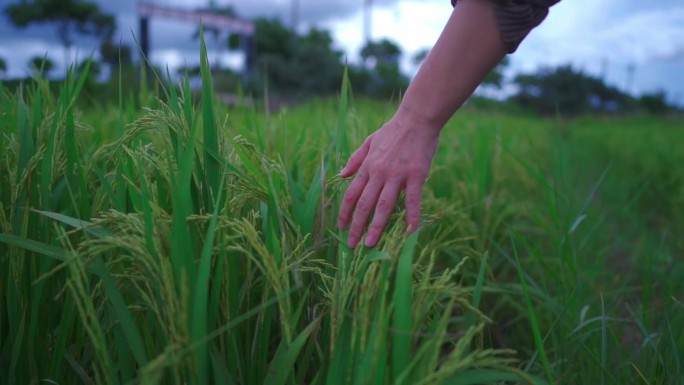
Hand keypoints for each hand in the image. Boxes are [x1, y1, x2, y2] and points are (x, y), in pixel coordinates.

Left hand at [337, 115, 439, 247]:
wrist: (417, 118)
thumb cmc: (394, 130)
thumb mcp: (369, 141)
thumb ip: (355, 159)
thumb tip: (341, 175)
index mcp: (368, 166)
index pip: (351, 194)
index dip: (345, 213)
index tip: (341, 228)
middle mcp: (379, 173)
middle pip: (364, 204)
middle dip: (356, 226)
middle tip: (352, 245)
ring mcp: (397, 175)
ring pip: (384, 205)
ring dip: (376, 226)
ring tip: (371, 244)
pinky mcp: (416, 175)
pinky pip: (413, 199)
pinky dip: (411, 216)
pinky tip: (410, 232)